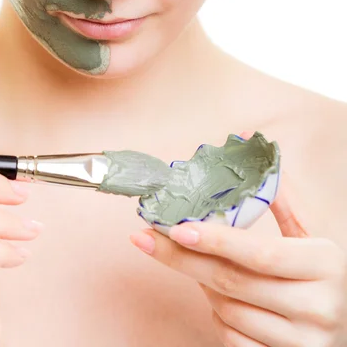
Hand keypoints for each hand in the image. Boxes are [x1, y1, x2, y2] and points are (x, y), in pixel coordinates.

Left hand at [130, 134, 346, 346]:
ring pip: (227, 312)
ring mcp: (301, 343)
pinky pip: (232, 340)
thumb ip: (283, 200)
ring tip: (202, 263)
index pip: (260, 253)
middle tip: (147, 239)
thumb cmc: (326, 273)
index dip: (216, 240)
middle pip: (232, 283)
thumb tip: (251, 147)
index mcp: (325, 265)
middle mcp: (317, 307)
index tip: (177, 227)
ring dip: (202, 285)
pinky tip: (220, 297)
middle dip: (183, 259)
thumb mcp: (314, 235)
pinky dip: (217, 316)